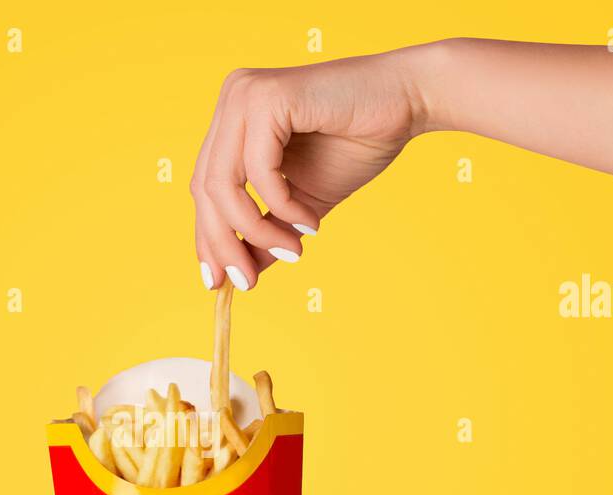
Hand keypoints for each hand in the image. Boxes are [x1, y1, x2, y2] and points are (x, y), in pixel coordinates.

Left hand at [191, 44, 435, 291]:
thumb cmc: (358, 142)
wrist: (409, 101)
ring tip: (291, 252)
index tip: (220, 282)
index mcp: (233, 118)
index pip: (204, 186)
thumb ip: (269, 230)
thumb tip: (243, 274)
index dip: (209, 237)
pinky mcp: (269, 96)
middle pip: (205, 188)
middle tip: (248, 283)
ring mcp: (246, 93)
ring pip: (223, 184)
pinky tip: (308, 222)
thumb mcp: (302, 202)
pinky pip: (258, 171)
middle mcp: (232, 98)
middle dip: (225, 243)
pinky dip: (281, 206)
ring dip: (256, 230)